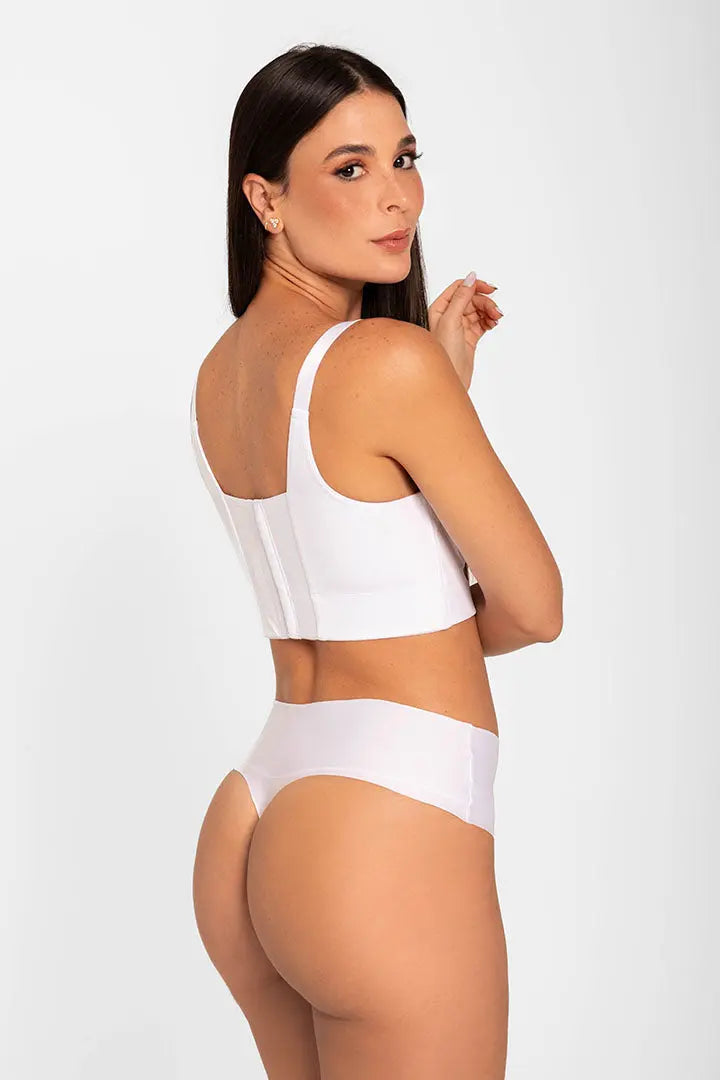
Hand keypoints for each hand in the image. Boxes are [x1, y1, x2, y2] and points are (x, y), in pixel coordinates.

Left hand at [428, 272, 502, 389]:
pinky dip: (489, 321)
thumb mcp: (451, 321)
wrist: (450, 379)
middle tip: (495, 312)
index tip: (490, 289)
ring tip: (496, 320)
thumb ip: (462, 298)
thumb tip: (471, 278)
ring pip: (478, 310)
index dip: (475, 286)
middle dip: (485, 303)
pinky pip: (482, 322)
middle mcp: (448, 316)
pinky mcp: (469, 337)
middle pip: (472, 299)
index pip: (459, 288)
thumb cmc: (444, 354)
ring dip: (489, 312)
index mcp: (439, 308)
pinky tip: (493, 324)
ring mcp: (460, 326)